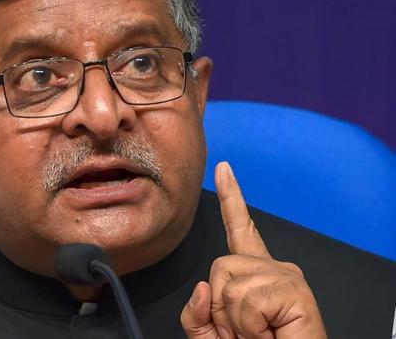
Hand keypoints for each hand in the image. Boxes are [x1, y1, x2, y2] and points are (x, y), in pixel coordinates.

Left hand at [181, 162, 326, 338]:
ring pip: (229, 283)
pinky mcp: (294, 289)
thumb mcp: (213, 334)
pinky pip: (247, 300)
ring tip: (260, 334)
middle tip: (246, 331)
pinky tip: (269, 333)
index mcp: (255, 274)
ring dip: (235, 321)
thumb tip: (203, 288)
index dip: (231, 198)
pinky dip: (249, 327)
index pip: (240, 229)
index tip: (224, 169)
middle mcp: (274, 268)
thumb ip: (197, 314)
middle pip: (220, 265)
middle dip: (221, 308)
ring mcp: (285, 276)